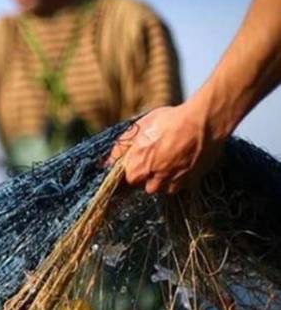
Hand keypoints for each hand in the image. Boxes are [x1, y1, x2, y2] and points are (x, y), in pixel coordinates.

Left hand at [108, 105, 224, 194]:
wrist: (203, 123)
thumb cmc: (168, 121)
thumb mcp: (138, 128)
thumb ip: (120, 148)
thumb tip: (106, 162)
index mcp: (136, 169)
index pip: (122, 184)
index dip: (125, 175)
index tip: (128, 170)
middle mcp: (152, 182)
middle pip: (141, 185)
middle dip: (144, 174)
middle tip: (153, 155)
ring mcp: (172, 185)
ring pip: (159, 187)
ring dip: (160, 177)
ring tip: (168, 156)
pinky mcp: (189, 184)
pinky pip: (176, 185)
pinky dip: (176, 177)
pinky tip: (180, 160)